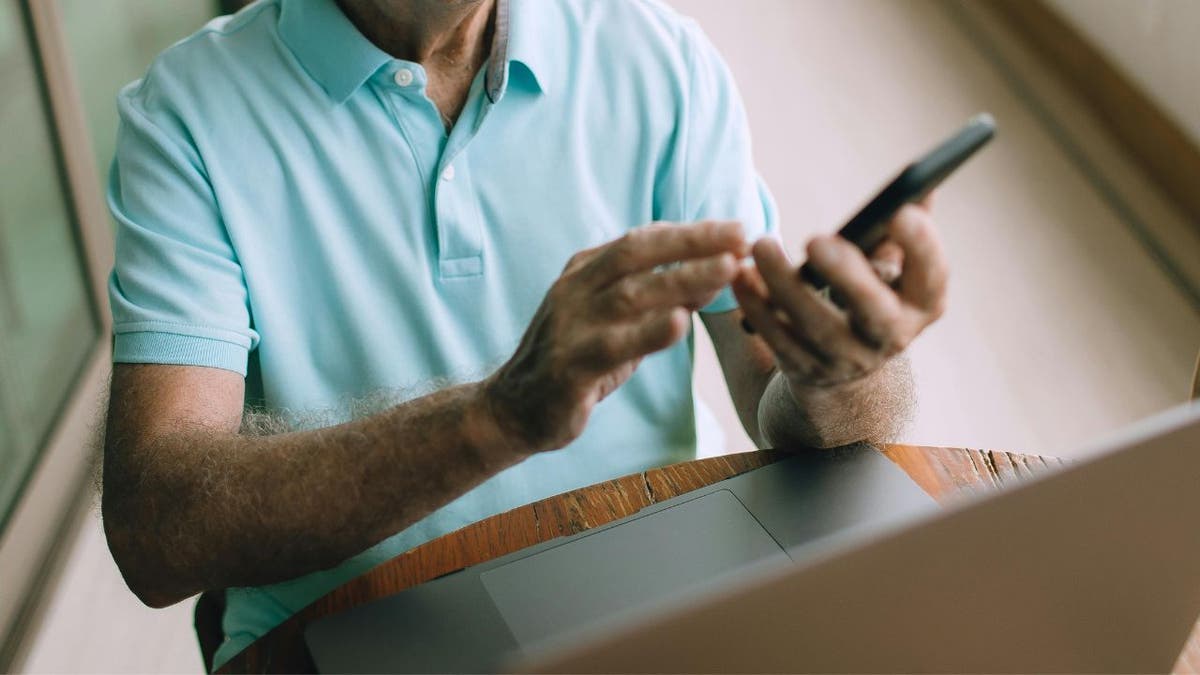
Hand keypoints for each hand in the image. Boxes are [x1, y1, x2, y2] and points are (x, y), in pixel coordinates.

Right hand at [485, 221, 746, 453]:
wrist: (514, 409)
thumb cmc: (576, 359)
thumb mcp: (615, 321)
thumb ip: (657, 297)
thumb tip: (716, 270)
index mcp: (585, 271)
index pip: (642, 240)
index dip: (691, 232)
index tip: (737, 228)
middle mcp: (575, 290)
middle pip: (637, 253)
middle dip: (693, 242)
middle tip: (741, 236)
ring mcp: (570, 327)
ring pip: (631, 294)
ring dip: (682, 279)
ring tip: (727, 269)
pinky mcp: (570, 367)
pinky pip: (613, 346)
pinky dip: (648, 332)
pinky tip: (681, 322)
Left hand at [732, 202, 946, 388]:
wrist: (845, 363)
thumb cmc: (871, 291)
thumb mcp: (894, 265)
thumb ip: (905, 228)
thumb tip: (922, 183)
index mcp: (921, 304)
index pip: (931, 277)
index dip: (922, 247)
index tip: (900, 212)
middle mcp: (891, 337)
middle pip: (874, 311)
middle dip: (846, 275)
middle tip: (815, 239)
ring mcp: (847, 359)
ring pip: (816, 326)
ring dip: (785, 284)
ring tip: (762, 244)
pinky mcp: (805, 369)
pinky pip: (778, 339)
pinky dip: (757, 307)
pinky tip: (740, 275)